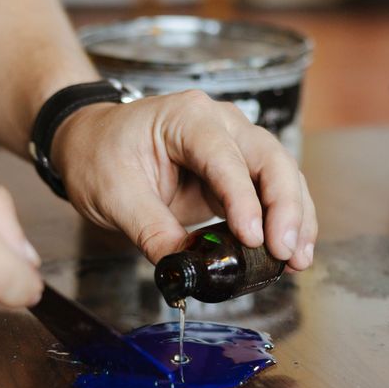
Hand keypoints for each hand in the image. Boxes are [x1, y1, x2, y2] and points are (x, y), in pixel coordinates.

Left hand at [51, 90, 317, 268]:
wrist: (91, 145)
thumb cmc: (99, 155)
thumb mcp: (114, 195)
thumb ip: (151, 230)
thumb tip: (184, 269)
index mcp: (187, 118)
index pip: (225, 157)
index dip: (243, 199)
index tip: (253, 238)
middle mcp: (221, 124)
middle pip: (270, 160)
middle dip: (285, 208)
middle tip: (285, 252)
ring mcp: (234, 146)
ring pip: (281, 176)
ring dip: (295, 218)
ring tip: (296, 259)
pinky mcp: (237, 174)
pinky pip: (271, 194)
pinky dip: (285, 222)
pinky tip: (290, 252)